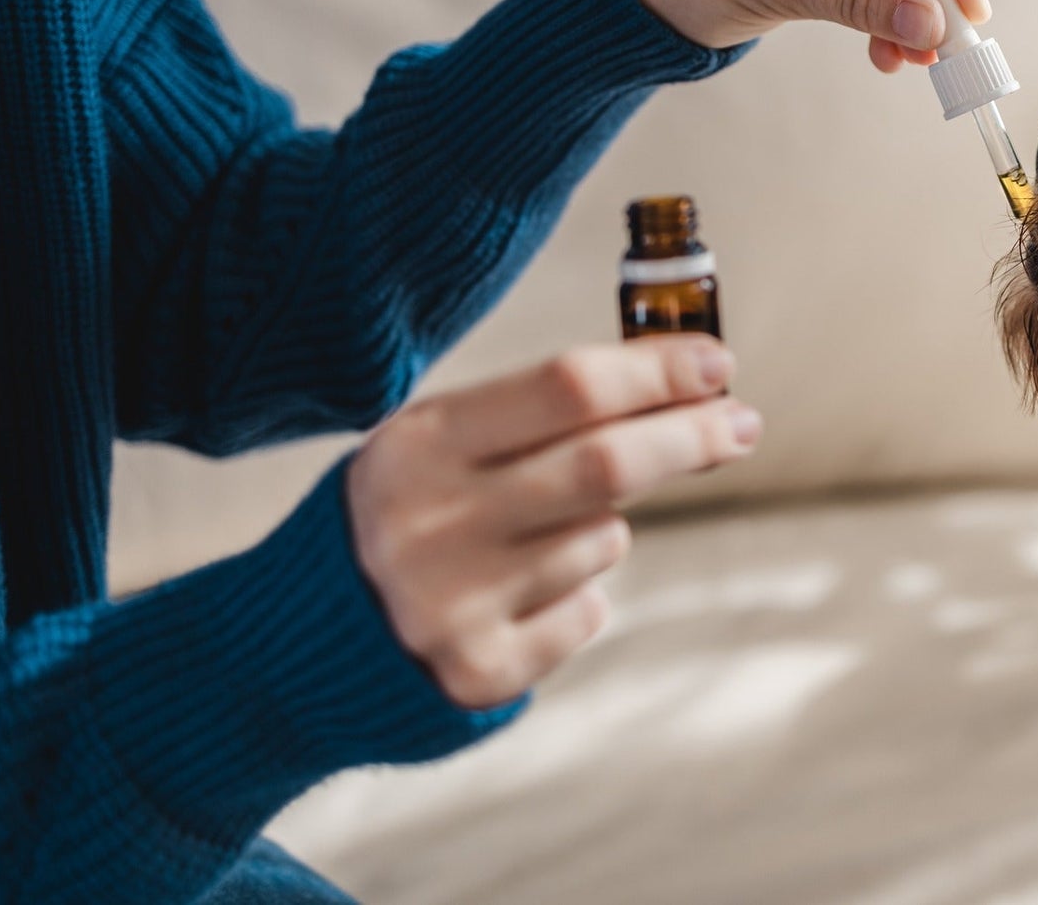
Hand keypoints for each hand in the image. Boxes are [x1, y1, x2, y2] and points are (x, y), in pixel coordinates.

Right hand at [346, 335, 759, 708]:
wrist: (297, 643)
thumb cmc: (402, 511)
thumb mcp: (433, 443)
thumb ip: (536, 412)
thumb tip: (686, 382)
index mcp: (418, 444)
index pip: (566, 387)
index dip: (657, 372)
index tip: (719, 364)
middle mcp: (430, 523)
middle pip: (605, 464)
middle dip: (689, 437)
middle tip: (740, 423)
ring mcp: (454, 605)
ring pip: (602, 538)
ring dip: (601, 524)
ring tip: (532, 534)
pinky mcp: (479, 673)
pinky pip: (586, 610)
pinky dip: (576, 593)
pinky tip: (514, 595)